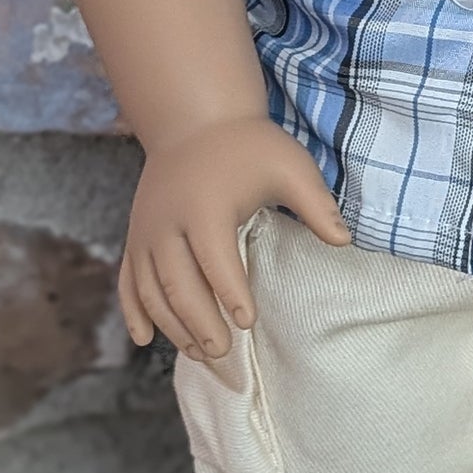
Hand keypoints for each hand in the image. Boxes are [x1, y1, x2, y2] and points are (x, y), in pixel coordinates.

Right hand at [118, 113, 350, 360]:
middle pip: (178, 283)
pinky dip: (133, 311)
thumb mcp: (289, 166)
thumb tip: (345, 241)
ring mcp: (145, 231)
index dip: (230, 293)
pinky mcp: (135, 235)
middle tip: (222, 352)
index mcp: (206, 207)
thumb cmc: (248, 146)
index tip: (248, 322)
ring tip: (199, 353)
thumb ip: (316, 205)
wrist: (194, 120)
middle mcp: (167, 222)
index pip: (216, 259)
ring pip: (151, 289)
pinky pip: (128, 280)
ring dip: (171, 324)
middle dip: (199, 322)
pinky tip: (145, 339)